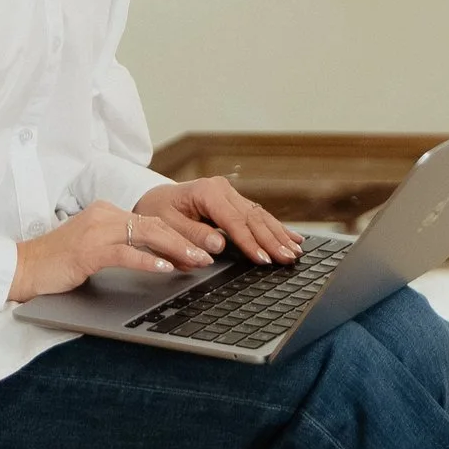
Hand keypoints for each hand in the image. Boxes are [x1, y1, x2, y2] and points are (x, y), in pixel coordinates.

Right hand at [9, 193, 228, 302]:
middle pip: (155, 224)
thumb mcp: (95, 248)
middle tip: (209, 255)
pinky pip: (125, 253)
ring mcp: (96, 230)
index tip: (201, 248)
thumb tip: (159, 258)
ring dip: (176, 249)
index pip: (152, 220)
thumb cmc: (59, 262)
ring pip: (146, 235)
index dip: (180, 235)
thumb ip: (123, 246)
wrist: (24, 267)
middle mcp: (104, 214)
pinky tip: (165, 269)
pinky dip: (148, 261)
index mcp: (107, 212)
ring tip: (197, 261)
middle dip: (186, 240)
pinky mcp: (88, 250)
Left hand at [149, 174, 301, 266]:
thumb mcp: (165, 224)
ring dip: (278, 235)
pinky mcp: (234, 200)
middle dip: (272, 240)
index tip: (263, 259)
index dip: (250, 242)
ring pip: (260, 215)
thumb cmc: (157, 211)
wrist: (154, 197)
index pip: (234, 221)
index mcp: (207, 192)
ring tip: (295, 251)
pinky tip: (291, 237)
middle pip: (253, 218)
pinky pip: (258, 215)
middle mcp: (222, 189)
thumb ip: (192, 235)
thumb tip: (218, 245)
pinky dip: (275, 228)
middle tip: (288, 258)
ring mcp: (230, 193)